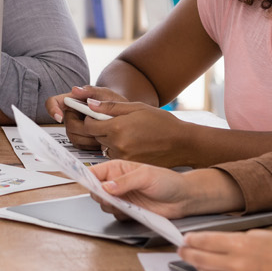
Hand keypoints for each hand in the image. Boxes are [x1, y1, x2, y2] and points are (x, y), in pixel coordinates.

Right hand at [47, 86, 127, 148]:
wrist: (124, 117)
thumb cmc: (114, 102)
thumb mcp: (105, 93)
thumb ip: (91, 91)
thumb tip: (75, 90)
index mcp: (72, 100)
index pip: (53, 102)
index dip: (53, 109)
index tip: (60, 117)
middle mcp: (71, 115)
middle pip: (67, 124)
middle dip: (84, 127)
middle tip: (99, 125)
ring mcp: (75, 128)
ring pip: (73, 136)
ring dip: (90, 136)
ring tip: (105, 131)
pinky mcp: (81, 140)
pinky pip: (81, 146)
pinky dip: (92, 144)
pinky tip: (103, 139)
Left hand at [66, 99, 196, 166]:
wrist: (182, 143)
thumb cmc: (162, 122)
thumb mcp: (136, 107)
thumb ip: (110, 107)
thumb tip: (90, 105)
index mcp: (117, 128)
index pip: (88, 125)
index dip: (90, 119)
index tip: (95, 116)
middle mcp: (118, 145)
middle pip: (96, 136)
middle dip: (101, 129)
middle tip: (116, 124)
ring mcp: (124, 157)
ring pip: (104, 148)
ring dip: (109, 141)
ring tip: (127, 134)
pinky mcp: (130, 165)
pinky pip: (115, 156)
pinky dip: (118, 150)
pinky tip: (132, 144)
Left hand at [177, 230, 271, 270]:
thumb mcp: (253, 235)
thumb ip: (231, 240)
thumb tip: (211, 242)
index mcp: (238, 245)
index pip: (204, 241)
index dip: (191, 240)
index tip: (186, 239)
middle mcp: (235, 264)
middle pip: (201, 258)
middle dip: (188, 253)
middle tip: (182, 250)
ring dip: (199, 266)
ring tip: (195, 260)